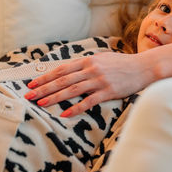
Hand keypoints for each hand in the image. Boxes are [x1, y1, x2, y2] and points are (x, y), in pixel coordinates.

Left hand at [24, 52, 156, 116]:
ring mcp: (99, 80)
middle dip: (43, 88)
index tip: (32, 83)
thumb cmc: (122, 63)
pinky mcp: (108, 92)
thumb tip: (69, 70)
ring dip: (54, 97)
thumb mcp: (102, 58)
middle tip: (28, 95)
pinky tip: (65, 113)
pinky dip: (76, 107)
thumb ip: (85, 64)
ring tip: (40, 103)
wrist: (143, 67)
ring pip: (71, 90)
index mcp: (88, 60)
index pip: (61, 69)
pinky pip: (88, 101)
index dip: (45, 77)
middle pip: (62, 80)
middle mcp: (91, 69)